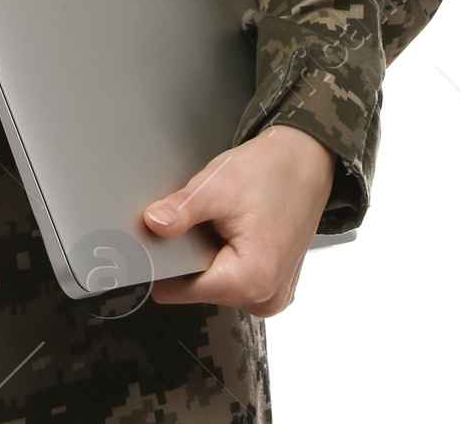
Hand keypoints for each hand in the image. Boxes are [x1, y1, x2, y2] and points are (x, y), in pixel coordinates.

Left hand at [142, 124, 335, 315]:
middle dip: (192, 255)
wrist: (307, 160)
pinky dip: (228, 257)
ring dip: (211, 255)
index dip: (164, 264)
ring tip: (226, 224)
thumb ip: (180, 212)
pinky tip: (238, 232)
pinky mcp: (274, 286)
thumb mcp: (216, 186)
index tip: (160, 240)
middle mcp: (265, 298)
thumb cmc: (272, 171)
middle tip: (205, 220)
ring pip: (216, 284)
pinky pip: (234, 279)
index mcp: (251, 281)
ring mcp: (272, 296)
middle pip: (199, 288)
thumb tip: (152, 225)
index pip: (180, 291)